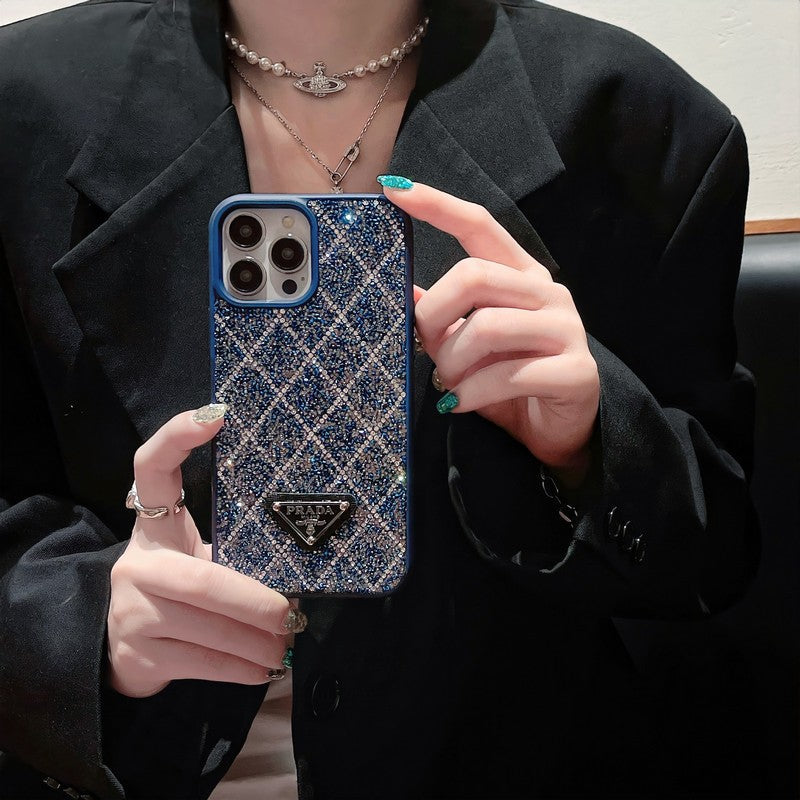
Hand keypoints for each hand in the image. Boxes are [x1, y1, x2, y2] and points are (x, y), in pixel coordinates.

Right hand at [107, 406, 303, 697]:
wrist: (119, 647)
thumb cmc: (178, 590)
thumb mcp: (196, 558)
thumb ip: (233, 550)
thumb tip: (306, 554)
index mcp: (153, 526)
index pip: (151, 468)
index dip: (177, 437)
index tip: (217, 415)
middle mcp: (135, 564)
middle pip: (202, 581)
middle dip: (256, 602)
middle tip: (294, 615)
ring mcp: (130, 612)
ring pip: (206, 628)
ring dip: (257, 641)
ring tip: (287, 642)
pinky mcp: (136, 654)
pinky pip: (201, 663)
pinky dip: (240, 668)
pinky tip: (263, 667)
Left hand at [383, 180, 599, 487]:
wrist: (557, 431)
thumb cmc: (507, 383)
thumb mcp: (469, 346)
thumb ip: (443, 317)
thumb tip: (403, 292)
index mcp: (521, 275)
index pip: (480, 225)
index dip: (437, 206)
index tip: (394, 189)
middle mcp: (547, 292)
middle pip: (473, 275)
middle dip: (433, 315)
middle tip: (424, 347)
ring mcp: (567, 329)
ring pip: (487, 327)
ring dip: (451, 363)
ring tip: (447, 384)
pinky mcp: (576, 371)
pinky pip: (507, 375)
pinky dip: (470, 394)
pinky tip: (459, 405)